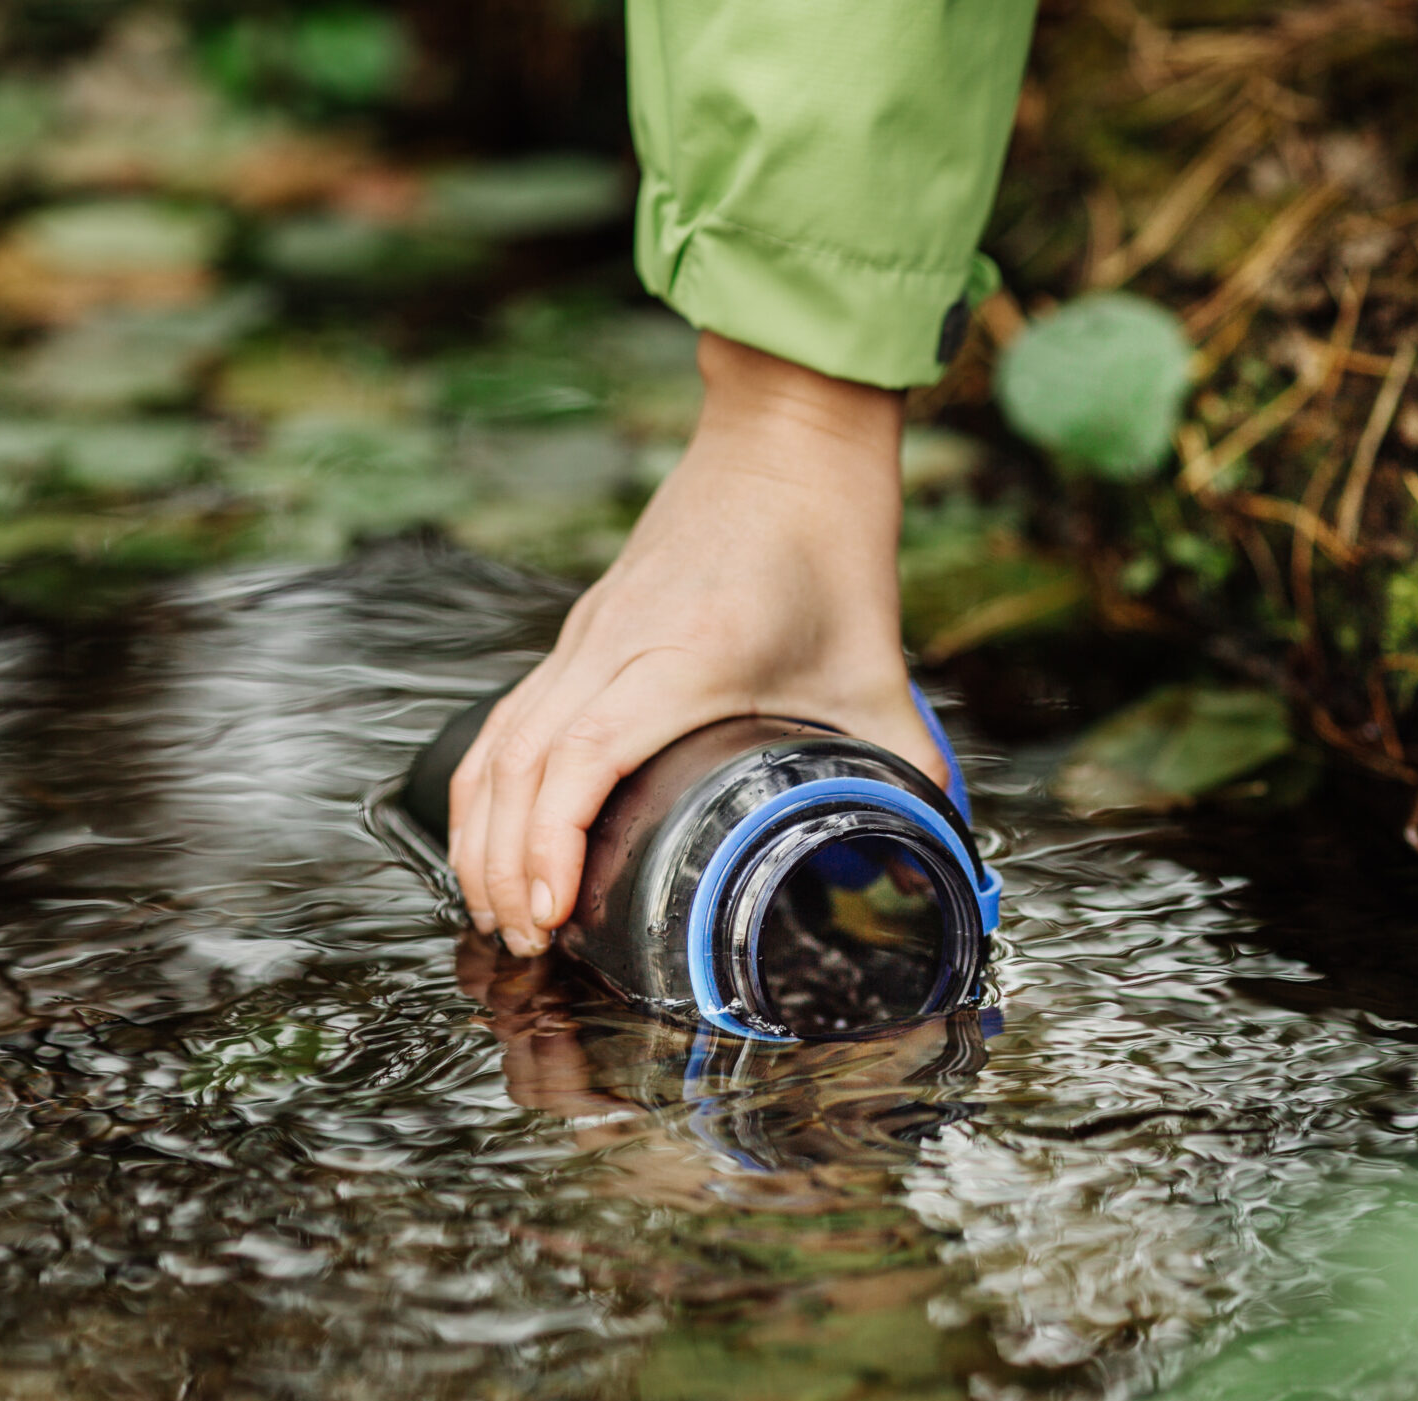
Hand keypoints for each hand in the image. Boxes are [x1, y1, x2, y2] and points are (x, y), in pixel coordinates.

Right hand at [447, 330, 941, 955]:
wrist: (786, 440)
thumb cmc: (827, 541)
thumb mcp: (877, 667)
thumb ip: (904, 764)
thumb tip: (934, 848)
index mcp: (685, 655)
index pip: (584, 755)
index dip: (552, 839)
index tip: (552, 910)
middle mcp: (616, 645)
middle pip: (519, 765)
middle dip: (505, 865)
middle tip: (525, 943)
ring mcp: (587, 636)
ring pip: (499, 743)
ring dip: (483, 833)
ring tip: (501, 911)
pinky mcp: (582, 634)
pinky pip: (509, 718)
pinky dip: (488, 786)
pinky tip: (492, 837)